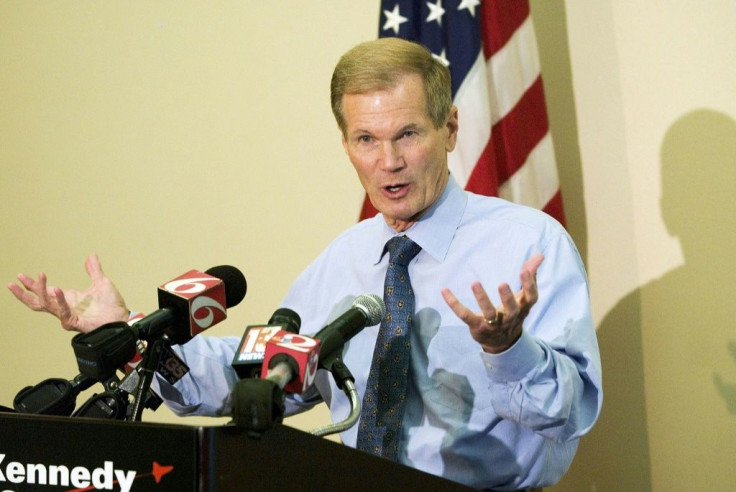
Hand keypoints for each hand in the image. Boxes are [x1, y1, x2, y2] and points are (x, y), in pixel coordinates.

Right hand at [7, 253, 129, 332]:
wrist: (122, 318)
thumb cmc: (112, 305)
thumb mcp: (101, 282)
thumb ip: (93, 270)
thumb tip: (91, 255)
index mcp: (68, 298)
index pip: (44, 291)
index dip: (32, 284)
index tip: (20, 276)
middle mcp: (64, 307)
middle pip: (37, 301)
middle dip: (24, 293)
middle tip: (12, 283)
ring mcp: (68, 315)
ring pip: (46, 305)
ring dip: (40, 291)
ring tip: (38, 277)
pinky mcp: (74, 322)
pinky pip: (62, 311)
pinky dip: (59, 300)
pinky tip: (56, 289)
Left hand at [441, 254, 543, 353]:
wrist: (503, 343)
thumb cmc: (513, 313)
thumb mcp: (523, 297)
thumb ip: (530, 275)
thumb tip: (539, 255)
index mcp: (522, 308)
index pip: (531, 298)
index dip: (530, 285)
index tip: (525, 271)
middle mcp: (509, 317)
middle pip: (511, 309)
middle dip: (507, 297)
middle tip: (502, 284)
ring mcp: (493, 324)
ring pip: (489, 313)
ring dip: (482, 299)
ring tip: (475, 283)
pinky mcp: (476, 327)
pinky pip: (465, 315)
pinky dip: (454, 304)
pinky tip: (445, 291)